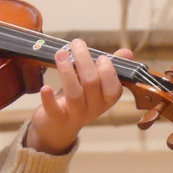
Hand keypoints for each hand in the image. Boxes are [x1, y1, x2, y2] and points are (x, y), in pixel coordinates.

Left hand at [25, 38, 130, 154]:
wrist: (58, 128)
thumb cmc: (80, 100)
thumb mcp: (96, 85)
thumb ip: (110, 68)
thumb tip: (126, 52)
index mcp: (106, 99)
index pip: (114, 89)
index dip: (108, 72)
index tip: (101, 56)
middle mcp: (93, 108)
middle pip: (92, 83)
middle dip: (84, 61)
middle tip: (76, 43)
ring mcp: (75, 114)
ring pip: (74, 94)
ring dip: (67, 71)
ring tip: (61, 53)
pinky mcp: (56, 118)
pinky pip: (54, 110)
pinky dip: (49, 98)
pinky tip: (46, 87)